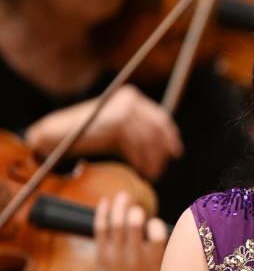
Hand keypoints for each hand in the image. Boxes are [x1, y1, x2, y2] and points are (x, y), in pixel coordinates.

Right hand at [25, 84, 182, 180]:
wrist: (60, 133)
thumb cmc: (93, 133)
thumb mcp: (121, 128)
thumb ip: (140, 130)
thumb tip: (167, 146)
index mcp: (133, 97)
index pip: (160, 117)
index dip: (170, 137)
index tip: (175, 153)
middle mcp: (131, 99)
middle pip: (157, 128)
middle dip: (161, 151)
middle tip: (161, 168)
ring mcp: (123, 108)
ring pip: (147, 138)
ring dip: (151, 159)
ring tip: (150, 173)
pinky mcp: (116, 121)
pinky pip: (135, 144)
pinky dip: (140, 159)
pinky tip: (140, 169)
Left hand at [91, 191, 167, 270]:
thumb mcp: (161, 270)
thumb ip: (165, 249)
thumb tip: (177, 222)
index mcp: (154, 262)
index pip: (158, 238)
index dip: (157, 226)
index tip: (155, 223)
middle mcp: (134, 258)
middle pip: (133, 226)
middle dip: (135, 212)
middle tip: (137, 207)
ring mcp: (115, 255)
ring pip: (115, 223)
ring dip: (119, 206)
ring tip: (123, 194)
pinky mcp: (100, 254)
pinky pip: (100, 228)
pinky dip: (103, 212)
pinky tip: (106, 201)